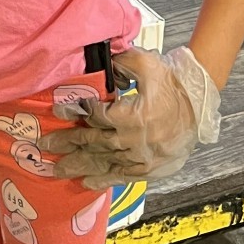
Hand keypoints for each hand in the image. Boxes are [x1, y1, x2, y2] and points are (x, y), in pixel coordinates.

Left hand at [48, 45, 220, 188]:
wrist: (198, 108)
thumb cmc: (171, 84)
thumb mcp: (147, 65)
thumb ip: (121, 62)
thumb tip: (100, 62)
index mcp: (133, 116)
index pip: (96, 115)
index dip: (76, 111)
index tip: (57, 109)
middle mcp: (134, 140)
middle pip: (94, 143)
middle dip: (67, 143)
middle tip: (45, 145)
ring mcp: (141, 158)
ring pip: (103, 162)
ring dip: (78, 165)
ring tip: (57, 168)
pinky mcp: (149, 168)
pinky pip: (121, 176)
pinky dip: (103, 179)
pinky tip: (86, 181)